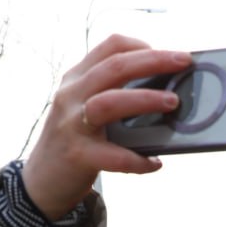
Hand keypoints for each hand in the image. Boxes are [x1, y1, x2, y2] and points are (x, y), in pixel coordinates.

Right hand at [21, 35, 192, 220]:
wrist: (42, 181)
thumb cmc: (77, 141)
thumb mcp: (85, 107)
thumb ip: (114, 94)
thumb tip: (167, 92)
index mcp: (77, 79)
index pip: (109, 48)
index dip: (141, 45)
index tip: (169, 54)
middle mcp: (71, 95)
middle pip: (114, 68)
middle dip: (153, 61)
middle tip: (183, 62)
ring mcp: (72, 125)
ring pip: (109, 103)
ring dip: (145, 99)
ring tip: (173, 102)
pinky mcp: (78, 156)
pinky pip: (114, 156)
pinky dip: (138, 160)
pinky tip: (155, 163)